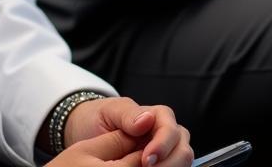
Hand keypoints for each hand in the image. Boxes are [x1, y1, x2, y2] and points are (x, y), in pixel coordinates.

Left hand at [64, 97, 191, 166]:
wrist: (88, 130)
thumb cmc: (99, 117)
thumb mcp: (108, 111)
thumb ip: (127, 114)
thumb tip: (148, 119)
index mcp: (156, 116)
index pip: (171, 129)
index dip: (163, 145)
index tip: (146, 159)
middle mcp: (166, 135)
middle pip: (183, 149)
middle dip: (170, 163)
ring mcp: (166, 152)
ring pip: (183, 163)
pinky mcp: (162, 163)